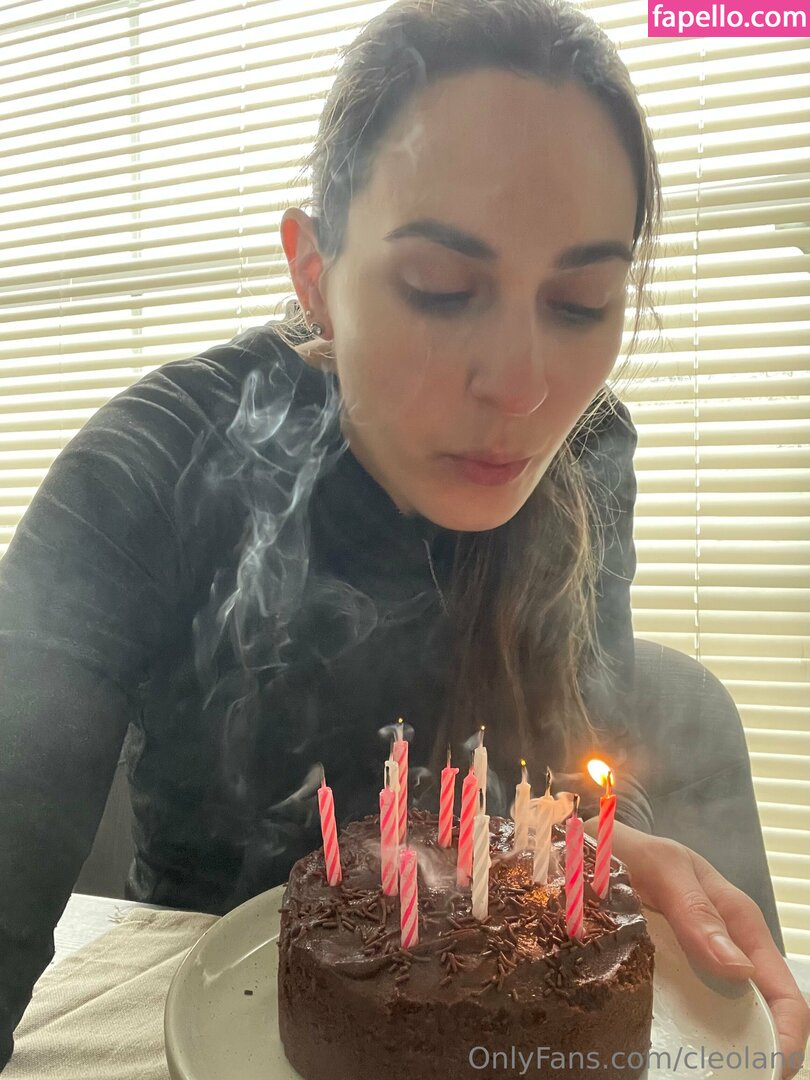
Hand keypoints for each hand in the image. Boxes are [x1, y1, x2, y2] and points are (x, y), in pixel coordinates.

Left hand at [586, 820, 809, 1078]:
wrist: (589, 843)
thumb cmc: (632, 847)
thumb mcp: (663, 865)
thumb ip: (696, 909)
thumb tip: (740, 970)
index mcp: (734, 918)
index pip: (777, 981)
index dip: (787, 1029)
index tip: (774, 1068)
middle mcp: (720, 947)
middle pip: (751, 1010)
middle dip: (751, 1050)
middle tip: (733, 1077)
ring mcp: (691, 963)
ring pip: (715, 1017)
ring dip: (713, 1049)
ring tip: (694, 1072)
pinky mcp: (661, 973)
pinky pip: (677, 1010)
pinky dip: (677, 1035)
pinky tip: (663, 1054)